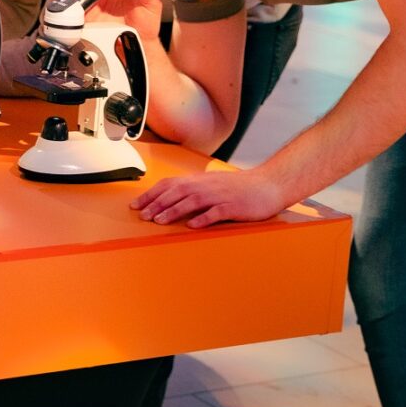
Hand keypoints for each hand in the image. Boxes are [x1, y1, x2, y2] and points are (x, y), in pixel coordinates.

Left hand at [131, 168, 289, 228]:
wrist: (268, 185)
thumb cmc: (240, 188)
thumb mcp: (213, 185)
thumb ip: (194, 190)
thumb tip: (171, 200)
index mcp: (200, 181)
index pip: (169, 184)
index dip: (151, 194)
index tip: (136, 205)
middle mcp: (207, 185)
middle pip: (177, 192)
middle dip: (157, 203)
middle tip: (142, 215)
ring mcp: (220, 195)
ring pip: (192, 201)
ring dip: (174, 210)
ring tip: (159, 220)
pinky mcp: (234, 206)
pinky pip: (216, 212)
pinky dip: (203, 218)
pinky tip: (192, 226)